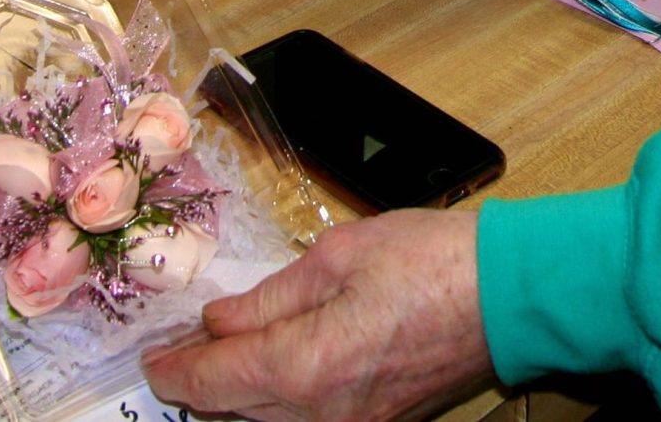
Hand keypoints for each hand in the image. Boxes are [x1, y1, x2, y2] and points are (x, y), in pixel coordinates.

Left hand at [143, 212, 492, 421]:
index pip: (212, 382)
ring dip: (238, 391)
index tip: (153, 353)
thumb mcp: (337, 256)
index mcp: (305, 368)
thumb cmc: (433, 262)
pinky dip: (277, 398)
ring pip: (267, 421)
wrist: (508, 295)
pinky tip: (272, 363)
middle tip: (178, 345)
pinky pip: (306, 421)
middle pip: (232, 410)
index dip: (172, 368)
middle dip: (200, 379)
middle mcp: (323, 415)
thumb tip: (220, 319)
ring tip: (222, 350)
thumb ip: (269, 296)